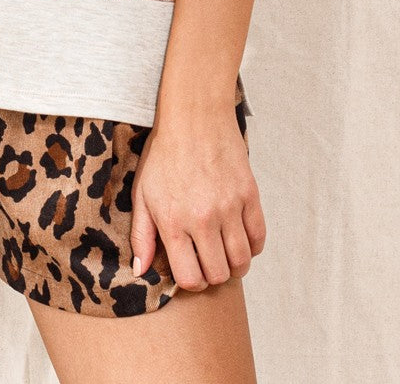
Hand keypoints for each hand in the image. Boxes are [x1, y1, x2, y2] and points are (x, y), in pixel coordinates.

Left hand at [128, 110, 265, 290]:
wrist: (193, 117)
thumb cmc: (163, 155)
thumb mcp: (142, 194)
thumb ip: (142, 236)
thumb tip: (140, 271)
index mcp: (174, 222)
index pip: (191, 279)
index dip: (192, 282)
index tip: (191, 271)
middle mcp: (204, 219)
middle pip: (219, 274)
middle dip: (213, 275)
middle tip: (207, 262)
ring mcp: (230, 208)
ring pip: (242, 261)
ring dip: (234, 265)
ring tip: (224, 253)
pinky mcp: (250, 195)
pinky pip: (259, 237)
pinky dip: (251, 246)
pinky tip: (239, 237)